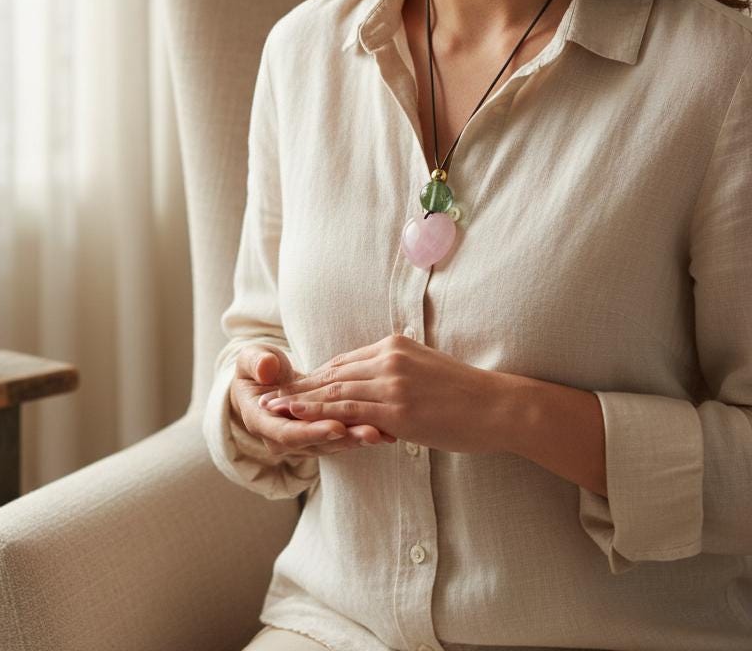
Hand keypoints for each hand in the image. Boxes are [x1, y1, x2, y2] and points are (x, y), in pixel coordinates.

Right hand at [230, 344, 398, 458]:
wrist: (263, 380)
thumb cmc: (256, 366)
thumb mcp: (250, 360)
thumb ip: (256, 363)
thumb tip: (267, 369)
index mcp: (261, 421)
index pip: (288, 433)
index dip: (312, 431)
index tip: (336, 425)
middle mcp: (283, 438)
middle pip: (317, 443)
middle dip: (346, 438)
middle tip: (373, 433)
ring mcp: (304, 439)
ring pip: (334, 443)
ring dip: (360, 437)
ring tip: (386, 432)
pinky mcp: (321, 434)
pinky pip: (343, 435)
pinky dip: (364, 430)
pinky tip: (389, 430)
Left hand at [258, 333, 507, 455]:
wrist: (497, 406)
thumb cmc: (466, 395)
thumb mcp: (426, 370)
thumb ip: (397, 374)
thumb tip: (375, 392)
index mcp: (394, 345)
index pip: (344, 362)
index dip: (314, 376)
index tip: (290, 385)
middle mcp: (388, 358)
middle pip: (332, 373)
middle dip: (297, 387)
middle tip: (267, 396)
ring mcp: (391, 383)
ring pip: (334, 391)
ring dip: (299, 402)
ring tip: (273, 409)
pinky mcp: (396, 409)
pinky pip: (350, 412)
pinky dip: (320, 416)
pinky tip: (300, 420)